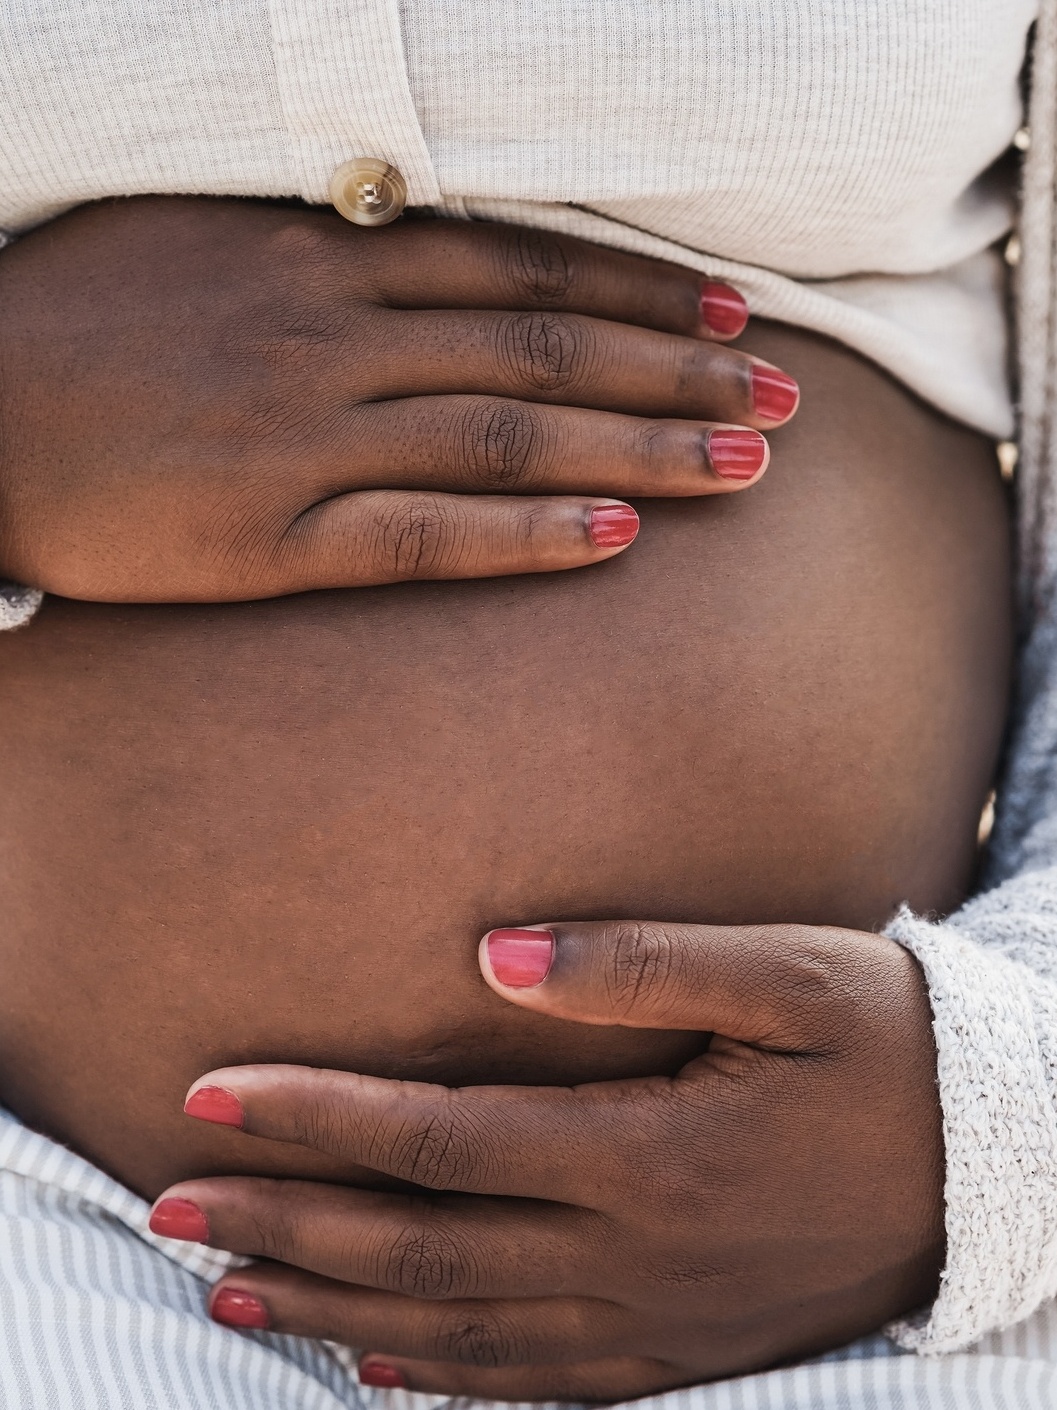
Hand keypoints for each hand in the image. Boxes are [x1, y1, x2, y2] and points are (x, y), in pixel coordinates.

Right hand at [0, 197, 795, 601]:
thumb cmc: (84, 317)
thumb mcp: (208, 237)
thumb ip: (327, 247)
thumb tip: (427, 247)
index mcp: (322, 258)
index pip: (520, 269)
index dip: (638, 291)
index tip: (732, 311)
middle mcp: (334, 337)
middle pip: (544, 349)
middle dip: (677, 368)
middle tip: (784, 393)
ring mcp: (307, 437)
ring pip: (510, 435)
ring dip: (640, 445)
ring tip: (746, 463)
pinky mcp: (272, 538)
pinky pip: (424, 536)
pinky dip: (527, 533)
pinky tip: (617, 536)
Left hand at [152, 920, 944, 1399]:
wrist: (994, 1164)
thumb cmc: (883, 1045)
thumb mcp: (784, 974)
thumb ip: (637, 965)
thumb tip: (492, 957)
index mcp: (648, 1154)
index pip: (437, 1141)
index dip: (316, 1116)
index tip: (212, 1090)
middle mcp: (631, 1255)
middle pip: (418, 1248)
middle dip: (286, 1220)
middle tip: (167, 1203)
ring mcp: (652, 1321)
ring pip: (453, 1332)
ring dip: (331, 1305)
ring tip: (228, 1280)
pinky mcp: (677, 1351)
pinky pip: (530, 1384)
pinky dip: (433, 1378)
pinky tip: (367, 1363)